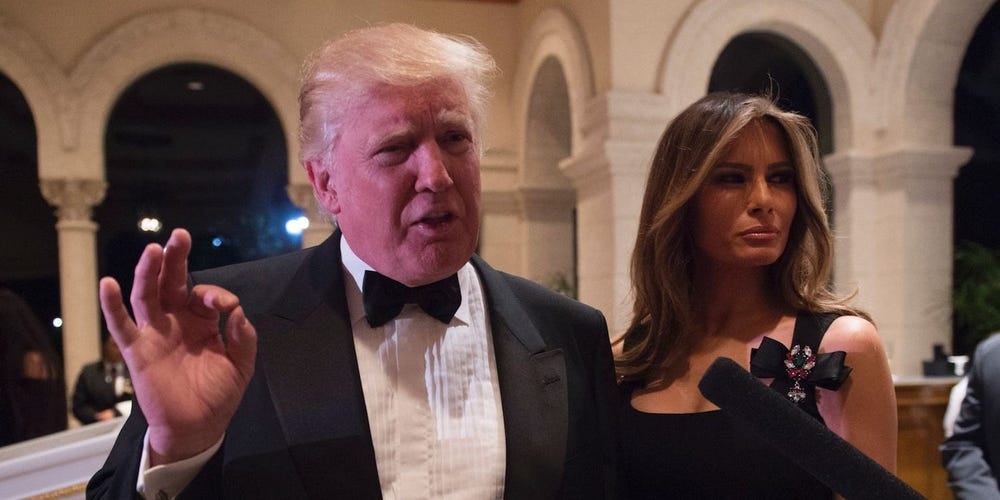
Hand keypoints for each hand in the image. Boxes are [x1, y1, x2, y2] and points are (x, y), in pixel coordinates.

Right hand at [99, 228, 256, 465]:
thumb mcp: (241, 364)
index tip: (228, 307)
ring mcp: (155, 334)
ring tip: (152, 251)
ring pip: (146, 296)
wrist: (198, 427)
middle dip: (175, 259)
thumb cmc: (218, 394)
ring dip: (147, 273)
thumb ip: (244, 337)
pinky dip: (112, 305)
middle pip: (171, 282)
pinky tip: (108, 284)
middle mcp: (176, 321)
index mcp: (201, 321)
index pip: (204, 294)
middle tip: (179, 236)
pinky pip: (121, 326)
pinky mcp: (137, 352)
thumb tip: (239, 311)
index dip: (216, 295)